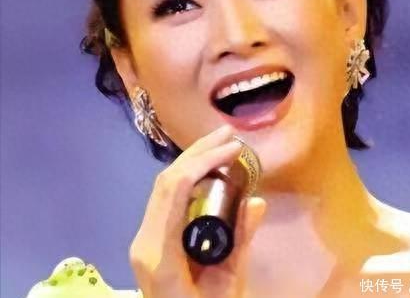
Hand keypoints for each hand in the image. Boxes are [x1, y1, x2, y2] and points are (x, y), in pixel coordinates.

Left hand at [129, 125, 266, 297]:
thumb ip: (240, 242)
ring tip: (221, 142)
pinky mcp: (150, 237)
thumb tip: (258, 200)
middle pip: (167, 179)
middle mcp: (144, 237)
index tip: (235, 149)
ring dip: (192, 160)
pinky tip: (207, 168)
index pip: (176, 188)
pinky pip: (166, 197)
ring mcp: (143, 236)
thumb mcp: (227, 285)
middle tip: (229, 133)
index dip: (205, 160)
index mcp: (158, 250)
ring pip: (164, 185)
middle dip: (199, 151)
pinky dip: (188, 177)